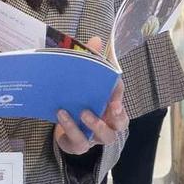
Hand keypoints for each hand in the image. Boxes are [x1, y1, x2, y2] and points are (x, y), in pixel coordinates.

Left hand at [56, 39, 127, 154]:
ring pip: (105, 136)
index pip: (120, 96)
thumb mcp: (83, 79)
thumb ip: (90, 60)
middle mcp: (108, 123)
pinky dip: (71, 128)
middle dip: (119, 116)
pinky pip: (80, 141)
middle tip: (111, 106)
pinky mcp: (80, 145)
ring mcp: (96, 136)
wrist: (61, 124)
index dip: (119, 92)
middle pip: (122, 123)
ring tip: (83, 112)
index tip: (114, 86)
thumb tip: (96, 39)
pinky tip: (62, 114)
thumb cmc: (78, 100)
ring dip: (95, 124)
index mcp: (111, 105)